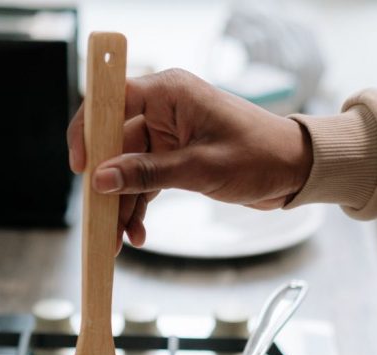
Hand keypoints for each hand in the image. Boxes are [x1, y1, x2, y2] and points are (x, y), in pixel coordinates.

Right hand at [67, 68, 312, 251]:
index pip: (111, 100)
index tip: (81, 168)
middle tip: (100, 221)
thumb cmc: (259, 156)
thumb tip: (102, 180)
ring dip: (122, 204)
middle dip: (107, 185)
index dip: (89, 132)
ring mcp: (168, 134)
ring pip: (127, 169)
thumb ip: (148, 173)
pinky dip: (139, 206)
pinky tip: (137, 233)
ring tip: (119, 240)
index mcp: (170, 92)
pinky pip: (144, 181)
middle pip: (115, 144)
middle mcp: (164, 108)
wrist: (294, 170)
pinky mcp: (175, 157)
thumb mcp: (200, 168)